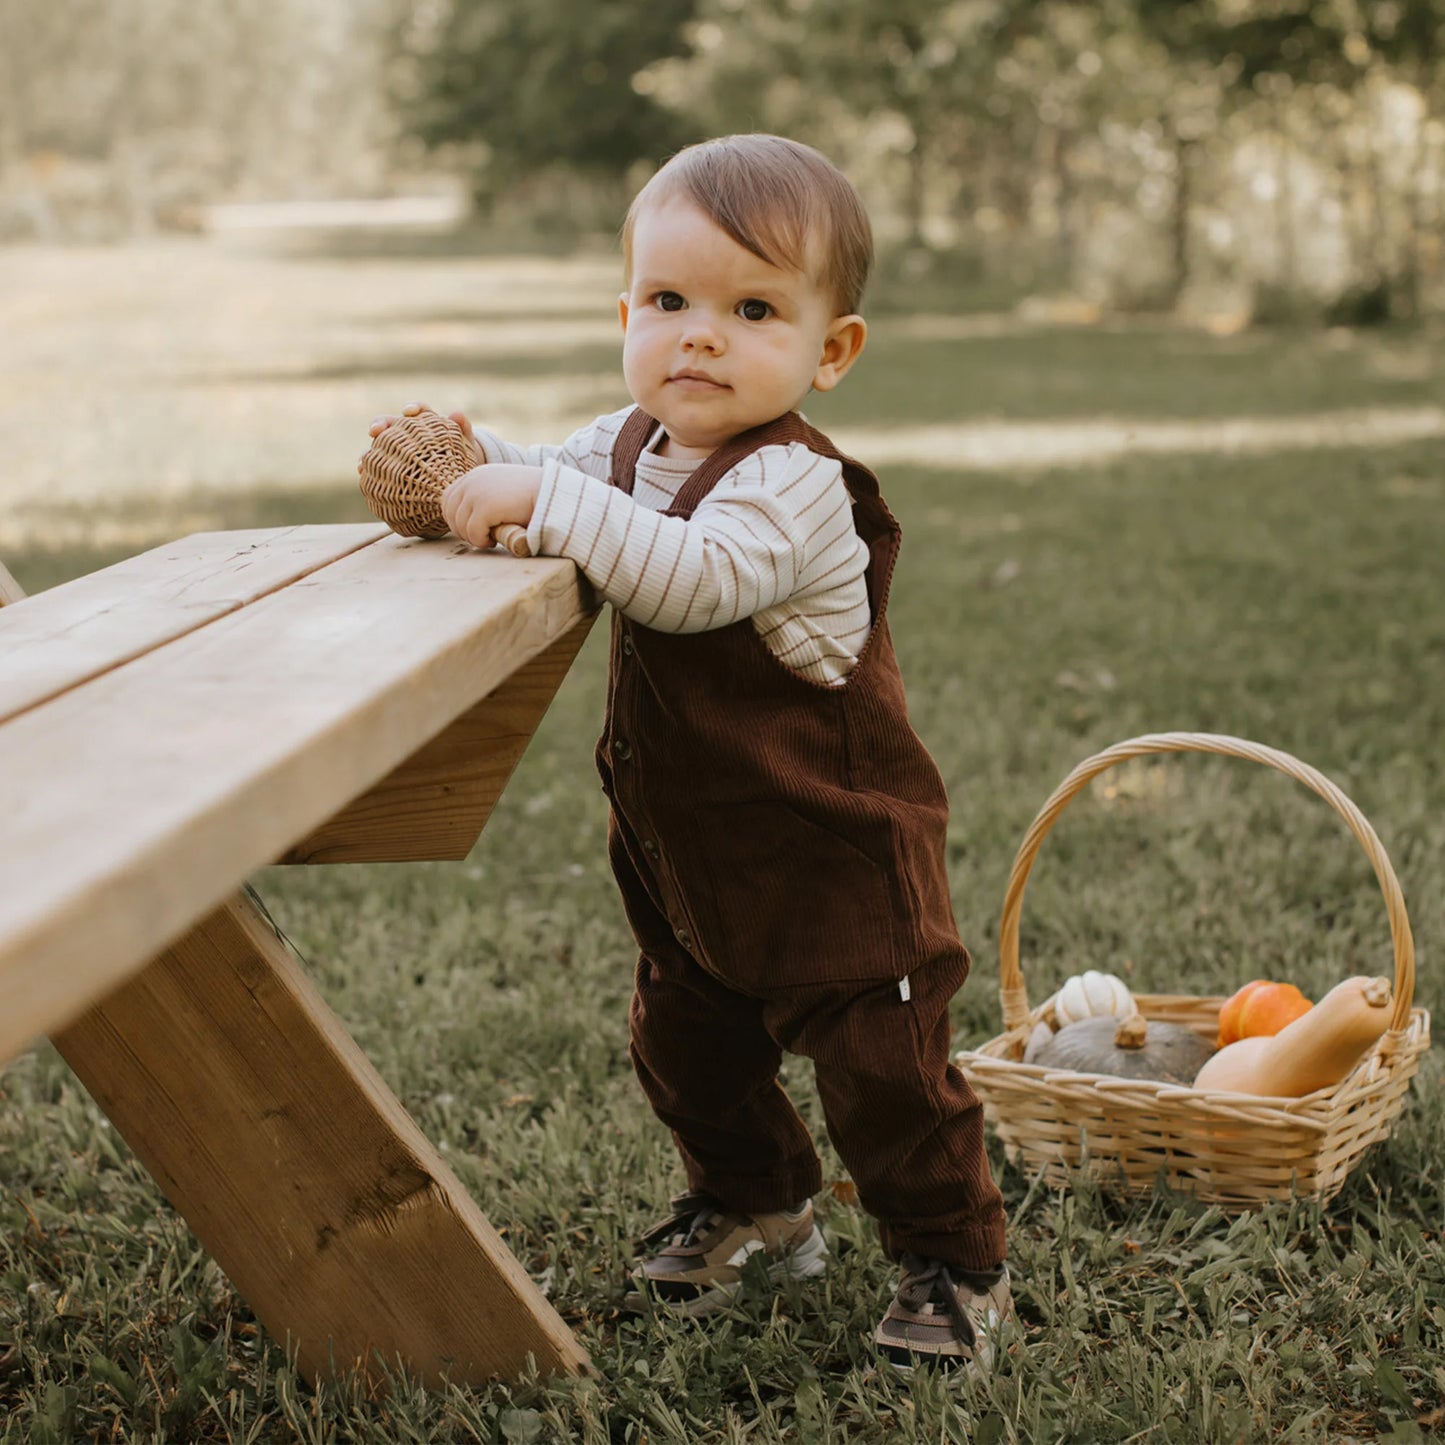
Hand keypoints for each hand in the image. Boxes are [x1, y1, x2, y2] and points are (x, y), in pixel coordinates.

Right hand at [358, 401, 483, 471]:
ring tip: (363, 459)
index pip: (419, 410)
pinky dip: (369, 466)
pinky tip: (362, 472)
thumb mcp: (464, 445)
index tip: (409, 412)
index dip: (413, 409)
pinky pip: (379, 463)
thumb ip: (462, 429)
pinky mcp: (393, 464)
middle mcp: (408, 432)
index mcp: (427, 422)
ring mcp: (398, 448)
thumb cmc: (462, 456)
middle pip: (390, 423)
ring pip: (380, 444)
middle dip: (381, 425)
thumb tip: (457, 415)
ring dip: (370, 450)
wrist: (459, 478)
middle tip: (375, 430)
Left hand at [441, 464, 542, 549]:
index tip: (474, 529)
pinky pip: (473, 533)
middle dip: (463, 530)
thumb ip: (483, 497)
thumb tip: (465, 519)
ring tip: (492, 537)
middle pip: (449, 513)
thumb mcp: (502, 491)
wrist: (552, 495)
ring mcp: (476, 493)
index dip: (456, 518)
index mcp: (475, 475)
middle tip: (483, 536)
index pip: (448, 499)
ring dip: (474, 537)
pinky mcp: (485, 507)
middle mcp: (472, 481)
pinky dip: (482, 541)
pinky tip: (496, 539)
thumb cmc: (532, 498)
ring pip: (460, 526)